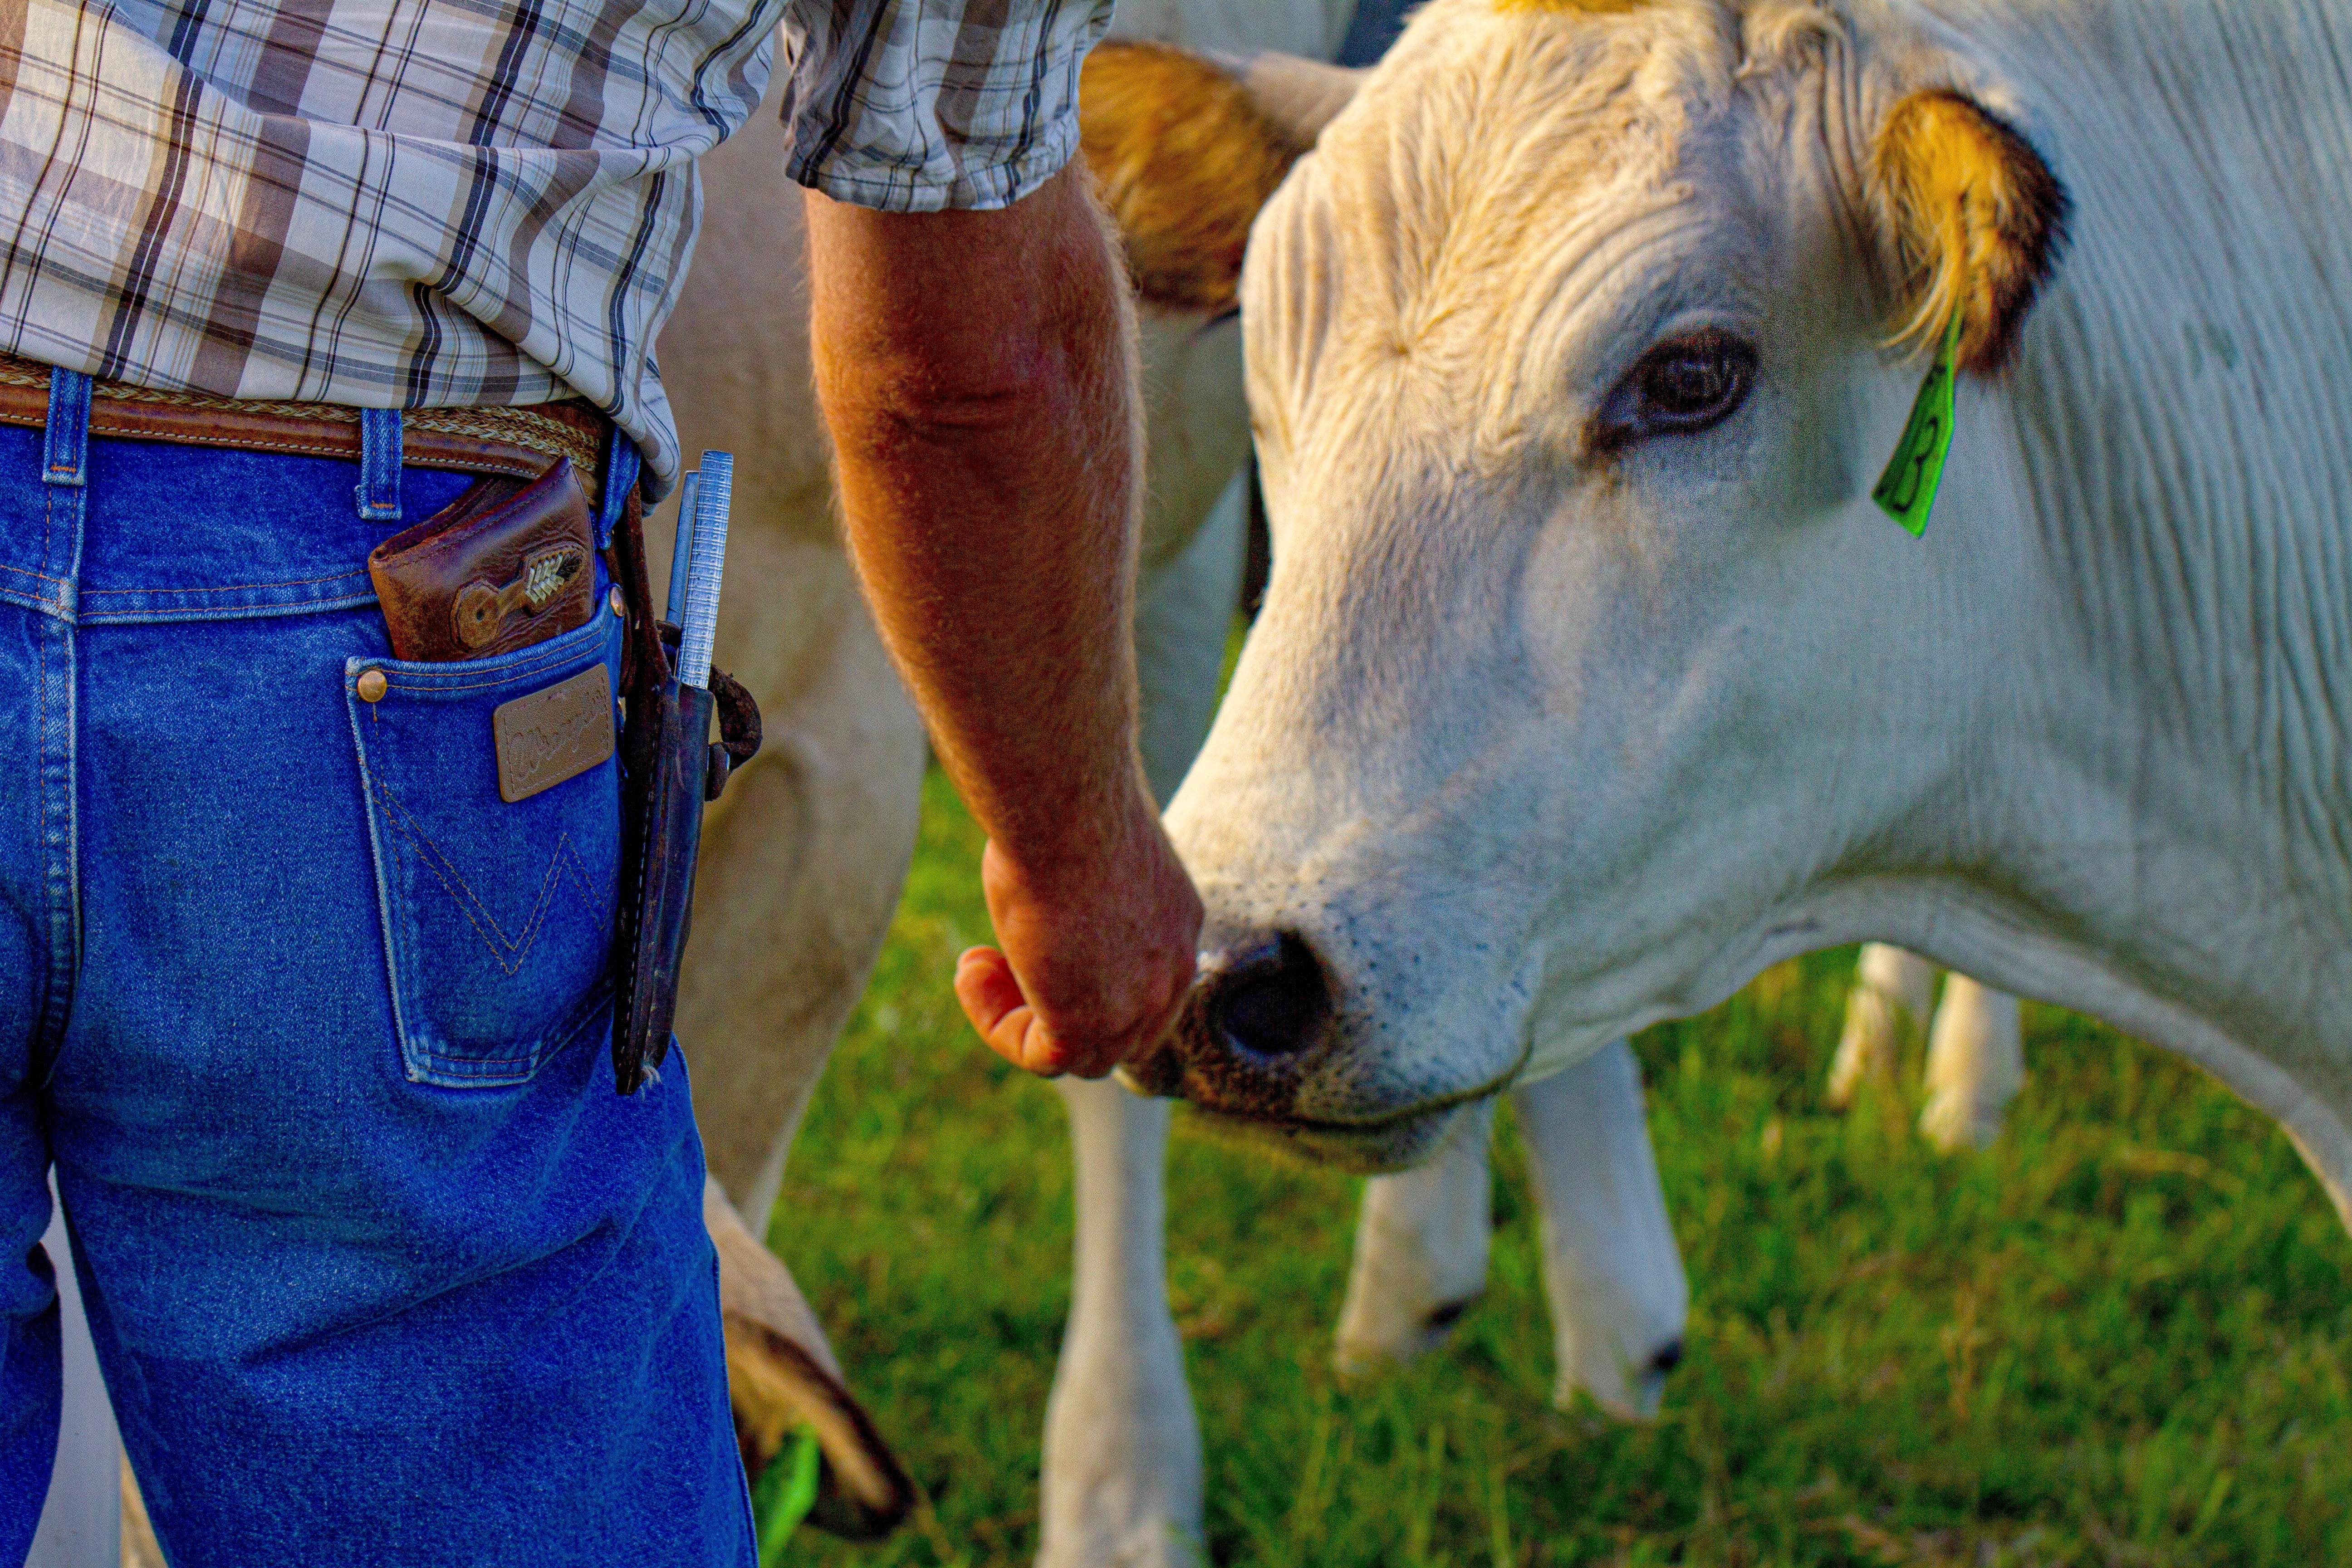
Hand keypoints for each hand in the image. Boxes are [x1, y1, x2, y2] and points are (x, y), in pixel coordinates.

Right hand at [954, 789, 1202, 1077]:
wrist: (1063, 804)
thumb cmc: (1067, 805)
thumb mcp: (1086, 847)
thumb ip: (1085, 884)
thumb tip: (1053, 884)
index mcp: (1176, 922)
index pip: (1142, 986)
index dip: (1083, 977)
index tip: (1032, 935)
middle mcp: (1170, 967)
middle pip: (1119, 1030)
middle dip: (1055, 1005)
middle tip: (999, 962)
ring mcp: (1137, 1002)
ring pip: (1082, 1053)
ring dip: (1018, 1015)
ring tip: (974, 966)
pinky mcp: (1089, 1023)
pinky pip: (1043, 1056)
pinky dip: (998, 1025)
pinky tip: (969, 973)